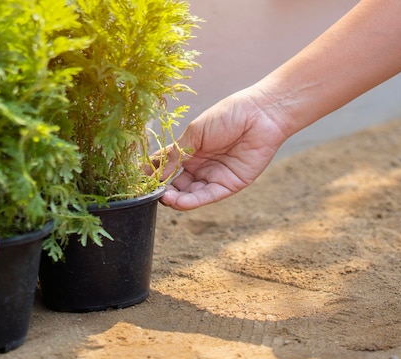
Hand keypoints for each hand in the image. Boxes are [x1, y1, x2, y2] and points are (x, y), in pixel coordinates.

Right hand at [157, 86, 288, 210]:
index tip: (139, 179)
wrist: (261, 115)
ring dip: (174, 198)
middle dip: (162, 189)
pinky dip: (191, 201)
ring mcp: (213, 176)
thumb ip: (175, 153)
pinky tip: (178, 201)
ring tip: (164, 197)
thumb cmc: (228, 115)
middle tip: (150, 191)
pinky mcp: (228, 185)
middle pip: (175, 183)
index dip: (152, 173)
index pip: (165, 165)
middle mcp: (199, 165)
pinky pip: (206, 197)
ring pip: (189, 194)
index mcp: (190, 149)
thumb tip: (154, 172)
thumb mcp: (195, 133)